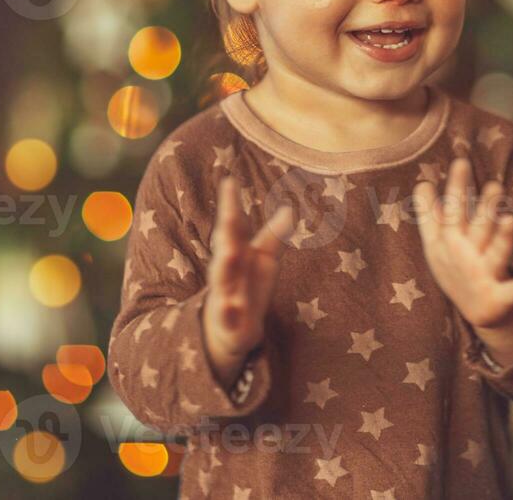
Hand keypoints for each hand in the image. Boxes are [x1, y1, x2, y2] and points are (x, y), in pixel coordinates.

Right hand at [203, 176, 294, 387]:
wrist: (234, 330)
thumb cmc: (249, 286)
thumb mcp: (264, 260)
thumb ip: (274, 236)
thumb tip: (290, 208)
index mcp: (235, 251)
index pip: (233, 225)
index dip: (230, 204)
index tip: (229, 181)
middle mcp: (227, 270)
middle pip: (225, 247)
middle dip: (226, 231)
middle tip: (228, 213)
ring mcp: (225, 294)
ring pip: (222, 279)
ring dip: (224, 266)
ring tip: (230, 252)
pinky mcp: (229, 320)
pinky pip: (227, 315)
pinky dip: (228, 311)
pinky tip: (231, 307)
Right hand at [412, 157, 512, 329]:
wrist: (474, 314)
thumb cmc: (455, 270)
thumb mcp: (435, 245)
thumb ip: (429, 215)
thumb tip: (422, 183)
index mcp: (448, 242)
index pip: (452, 210)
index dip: (457, 188)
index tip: (462, 161)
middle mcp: (464, 257)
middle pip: (476, 228)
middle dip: (483, 208)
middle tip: (495, 185)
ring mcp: (482, 277)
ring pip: (495, 253)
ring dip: (503, 238)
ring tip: (511, 220)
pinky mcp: (499, 297)